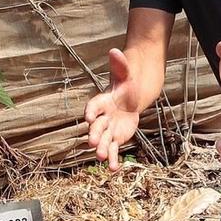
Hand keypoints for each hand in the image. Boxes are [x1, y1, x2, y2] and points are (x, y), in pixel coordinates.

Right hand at [84, 48, 140, 169]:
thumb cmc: (126, 84)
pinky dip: (112, 160)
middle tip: (92, 142)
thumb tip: (115, 50)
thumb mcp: (125, 74)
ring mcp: (108, 129)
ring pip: (103, 141)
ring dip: (102, 150)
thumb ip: (119, 65)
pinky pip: (113, 150)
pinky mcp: (116, 138)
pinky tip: (113, 169)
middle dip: (94, 134)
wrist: (132, 96)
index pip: (93, 106)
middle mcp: (102, 117)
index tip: (89, 117)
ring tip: (102, 158)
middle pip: (96, 127)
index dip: (91, 112)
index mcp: (102, 101)